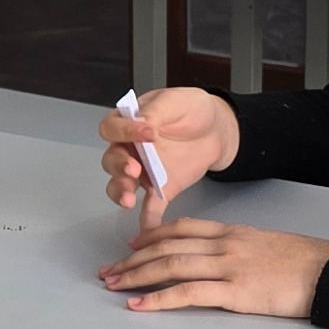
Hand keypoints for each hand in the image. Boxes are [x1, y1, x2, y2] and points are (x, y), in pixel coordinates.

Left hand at [98, 217, 328, 321]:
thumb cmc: (306, 264)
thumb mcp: (269, 246)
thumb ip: (242, 249)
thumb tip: (225, 261)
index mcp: (233, 232)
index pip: (183, 227)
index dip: (152, 235)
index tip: (131, 244)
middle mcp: (225, 244)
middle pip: (167, 246)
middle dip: (133, 259)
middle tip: (109, 270)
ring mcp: (228, 266)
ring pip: (170, 265)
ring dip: (136, 275)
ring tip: (113, 285)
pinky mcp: (235, 291)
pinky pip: (188, 293)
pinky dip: (159, 299)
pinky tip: (139, 305)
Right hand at [100, 87, 238, 225]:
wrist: (217, 130)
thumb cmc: (193, 110)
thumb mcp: (175, 101)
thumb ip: (155, 111)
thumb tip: (139, 122)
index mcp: (129, 123)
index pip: (112, 128)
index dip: (124, 132)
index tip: (148, 133)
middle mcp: (130, 149)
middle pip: (111, 160)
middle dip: (119, 166)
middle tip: (134, 168)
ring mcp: (143, 171)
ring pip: (121, 185)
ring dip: (121, 192)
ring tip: (129, 199)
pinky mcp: (161, 188)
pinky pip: (150, 206)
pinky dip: (147, 218)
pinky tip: (148, 226)